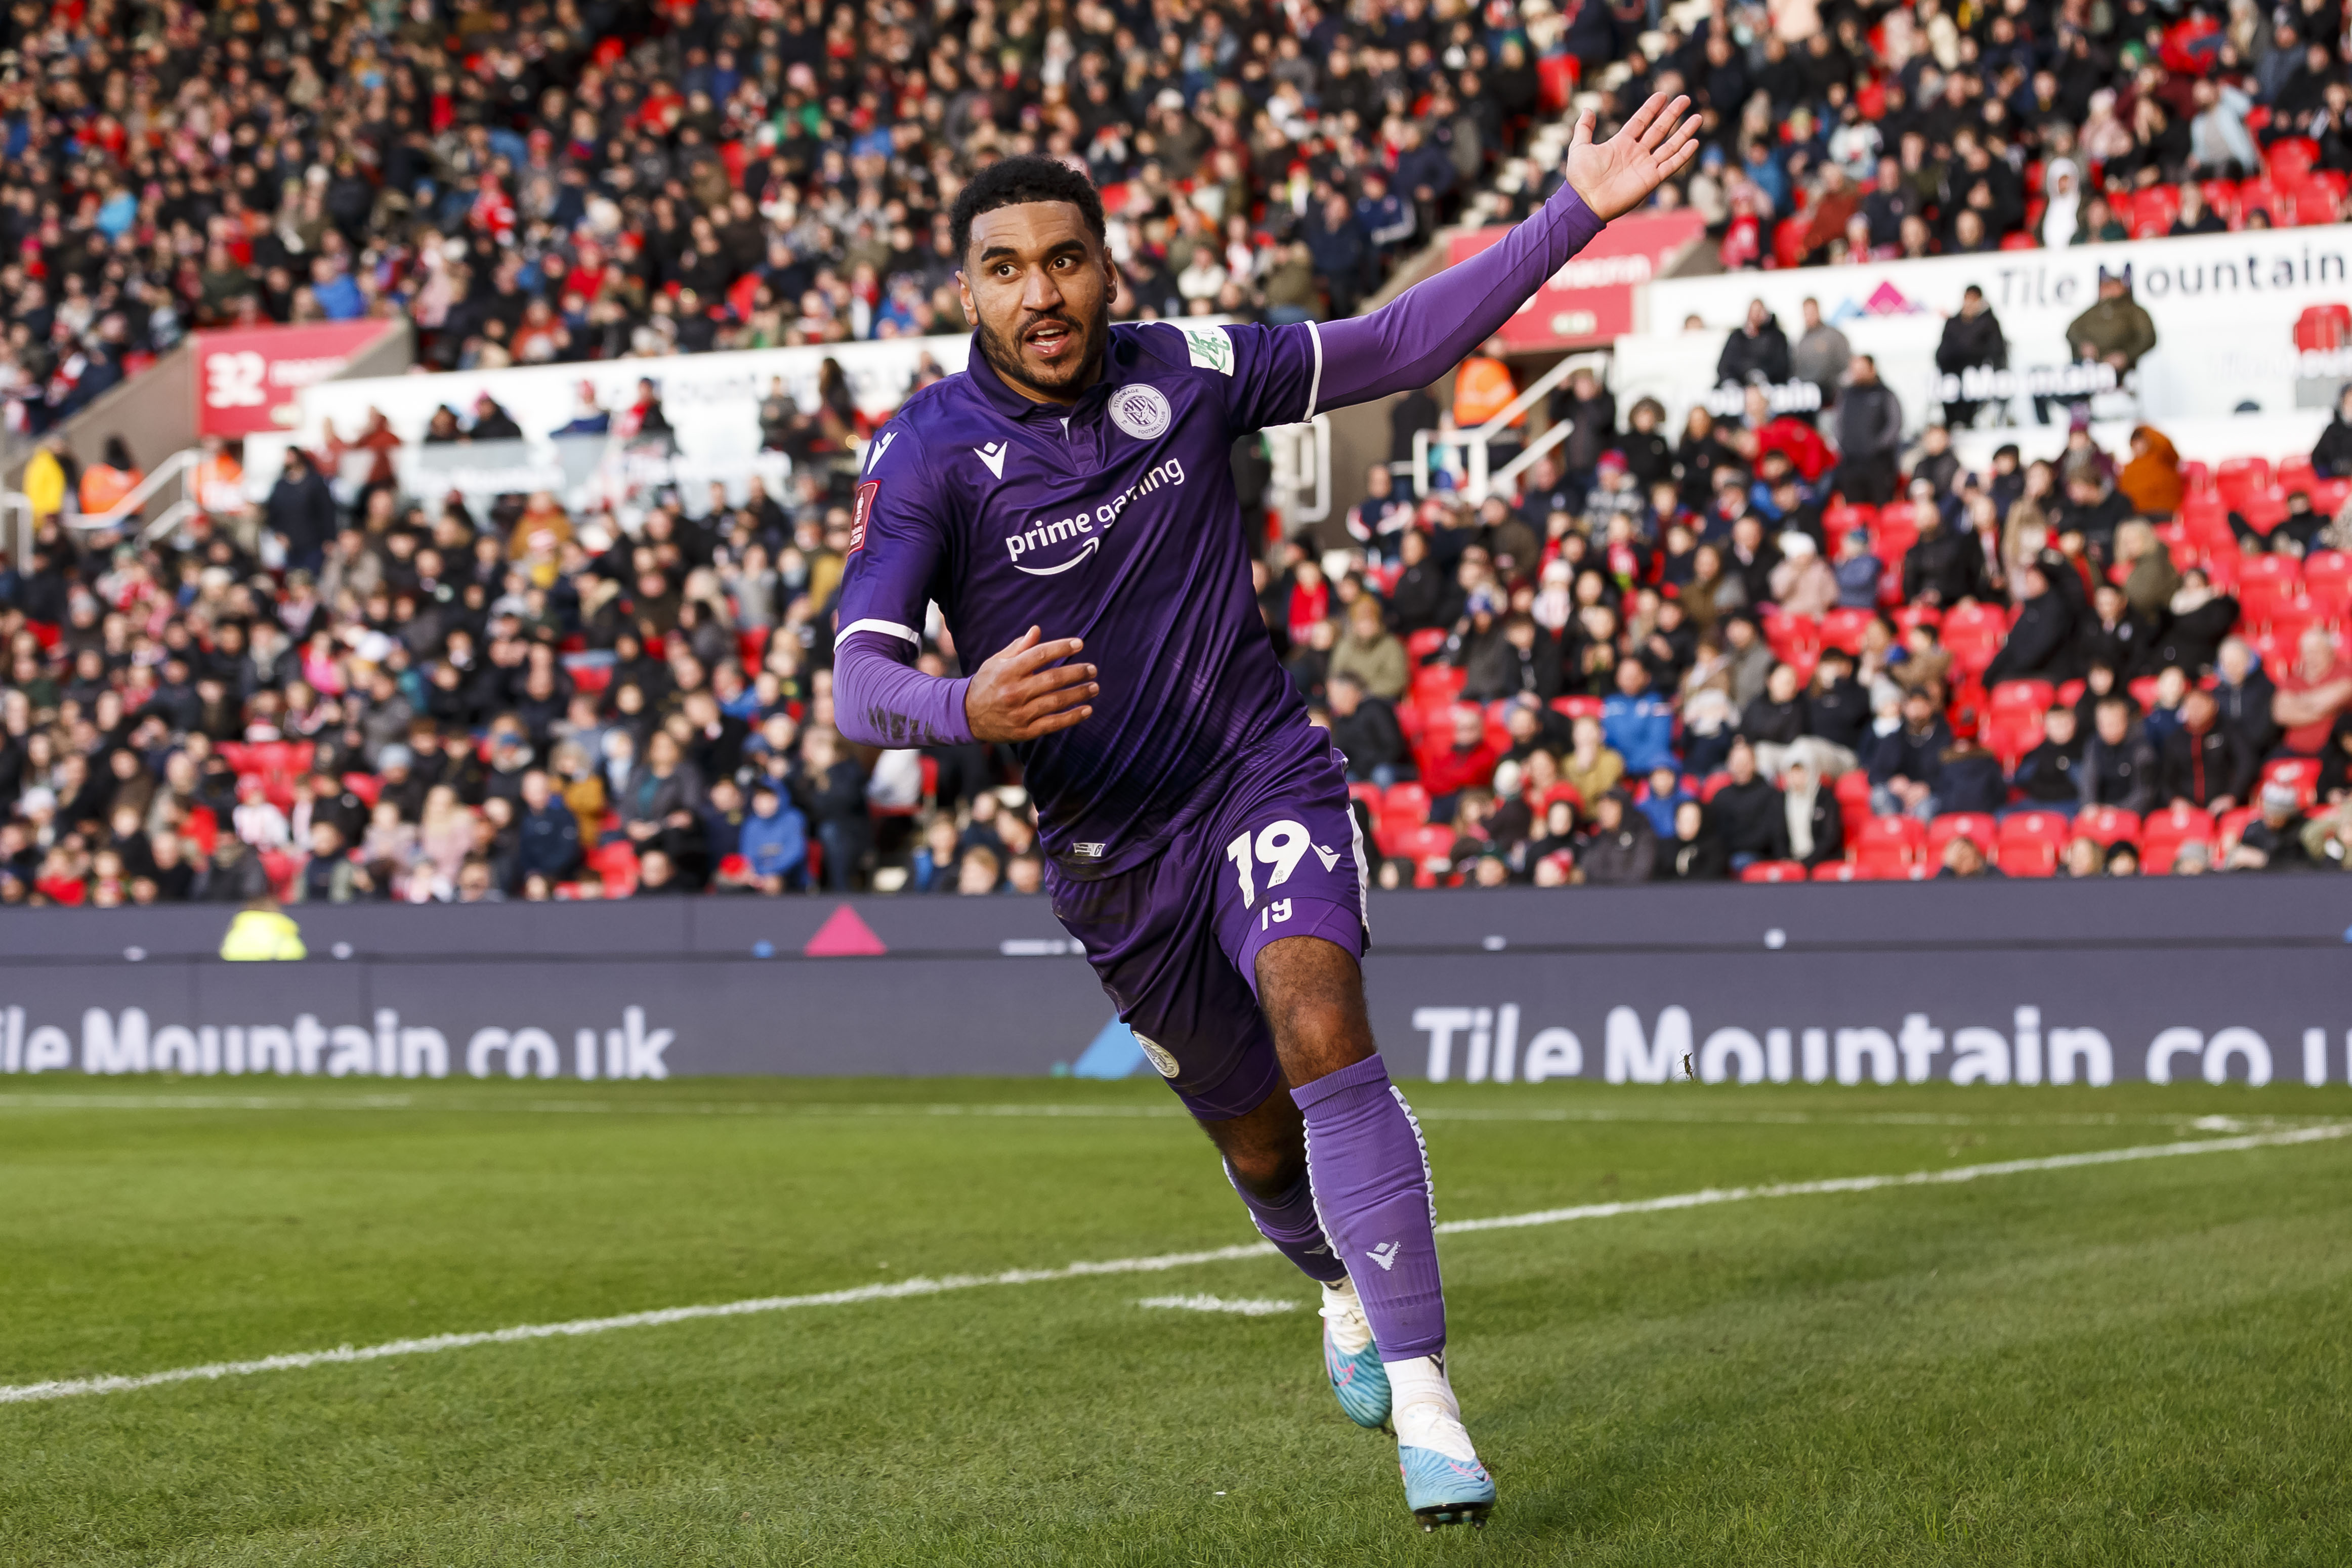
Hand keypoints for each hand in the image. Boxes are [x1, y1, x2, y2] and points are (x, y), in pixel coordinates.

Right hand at [964, 626, 1096, 742]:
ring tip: (1094, 687)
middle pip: (1052, 679)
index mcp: (1007, 671)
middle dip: (1077, 672)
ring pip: (1056, 701)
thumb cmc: (986, 683)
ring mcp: (1019, 713)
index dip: (1061, 648)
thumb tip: (1037, 629)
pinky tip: (1087, 710)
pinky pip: (1053, 724)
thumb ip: (1019, 647)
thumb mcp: (996, 661)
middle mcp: (1013, 692)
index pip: (1039, 655)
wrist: (966, 716)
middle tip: (1093, 669)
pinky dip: (1072, 717)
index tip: (1079, 644)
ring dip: (1079, 693)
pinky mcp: (1024, 731)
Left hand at [1564, 92, 1702, 221]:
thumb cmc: (1580, 177)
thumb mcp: (1580, 147)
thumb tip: (1588, 109)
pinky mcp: (1651, 179)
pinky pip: (1671, 165)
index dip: (1651, 108)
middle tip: (1685, 99)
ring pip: (1670, 145)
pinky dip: (1683, 155)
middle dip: (1672, 114)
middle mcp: (1636, 153)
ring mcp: (1645, 166)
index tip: (1663, 95)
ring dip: (1684, 132)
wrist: (1585, 202)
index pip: (1641, 121)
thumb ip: (1584, 128)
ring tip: (1697, 117)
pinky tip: (1694, 142)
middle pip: (1659, 129)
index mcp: (1621, 143)